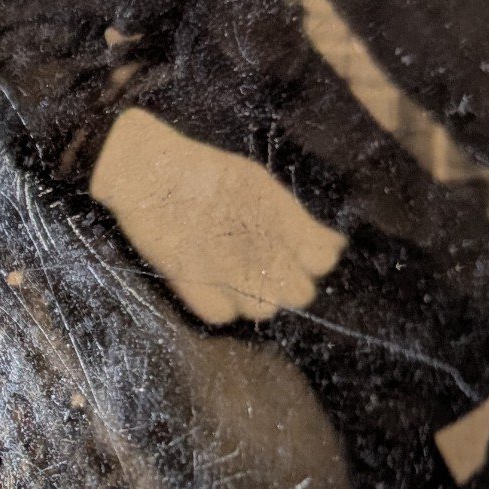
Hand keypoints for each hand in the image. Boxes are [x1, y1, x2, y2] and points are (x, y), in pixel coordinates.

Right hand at [90, 108, 345, 325]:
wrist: (152, 172)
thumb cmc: (205, 171)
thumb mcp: (260, 186)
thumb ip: (298, 221)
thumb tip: (336, 246)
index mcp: (284, 221)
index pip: (321, 260)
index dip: (310, 261)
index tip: (295, 255)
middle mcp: (265, 250)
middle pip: (299, 292)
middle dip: (286, 284)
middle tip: (260, 269)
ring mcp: (230, 271)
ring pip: (263, 310)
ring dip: (253, 299)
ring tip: (232, 278)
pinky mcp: (195, 286)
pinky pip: (222, 316)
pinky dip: (219, 306)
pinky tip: (211, 288)